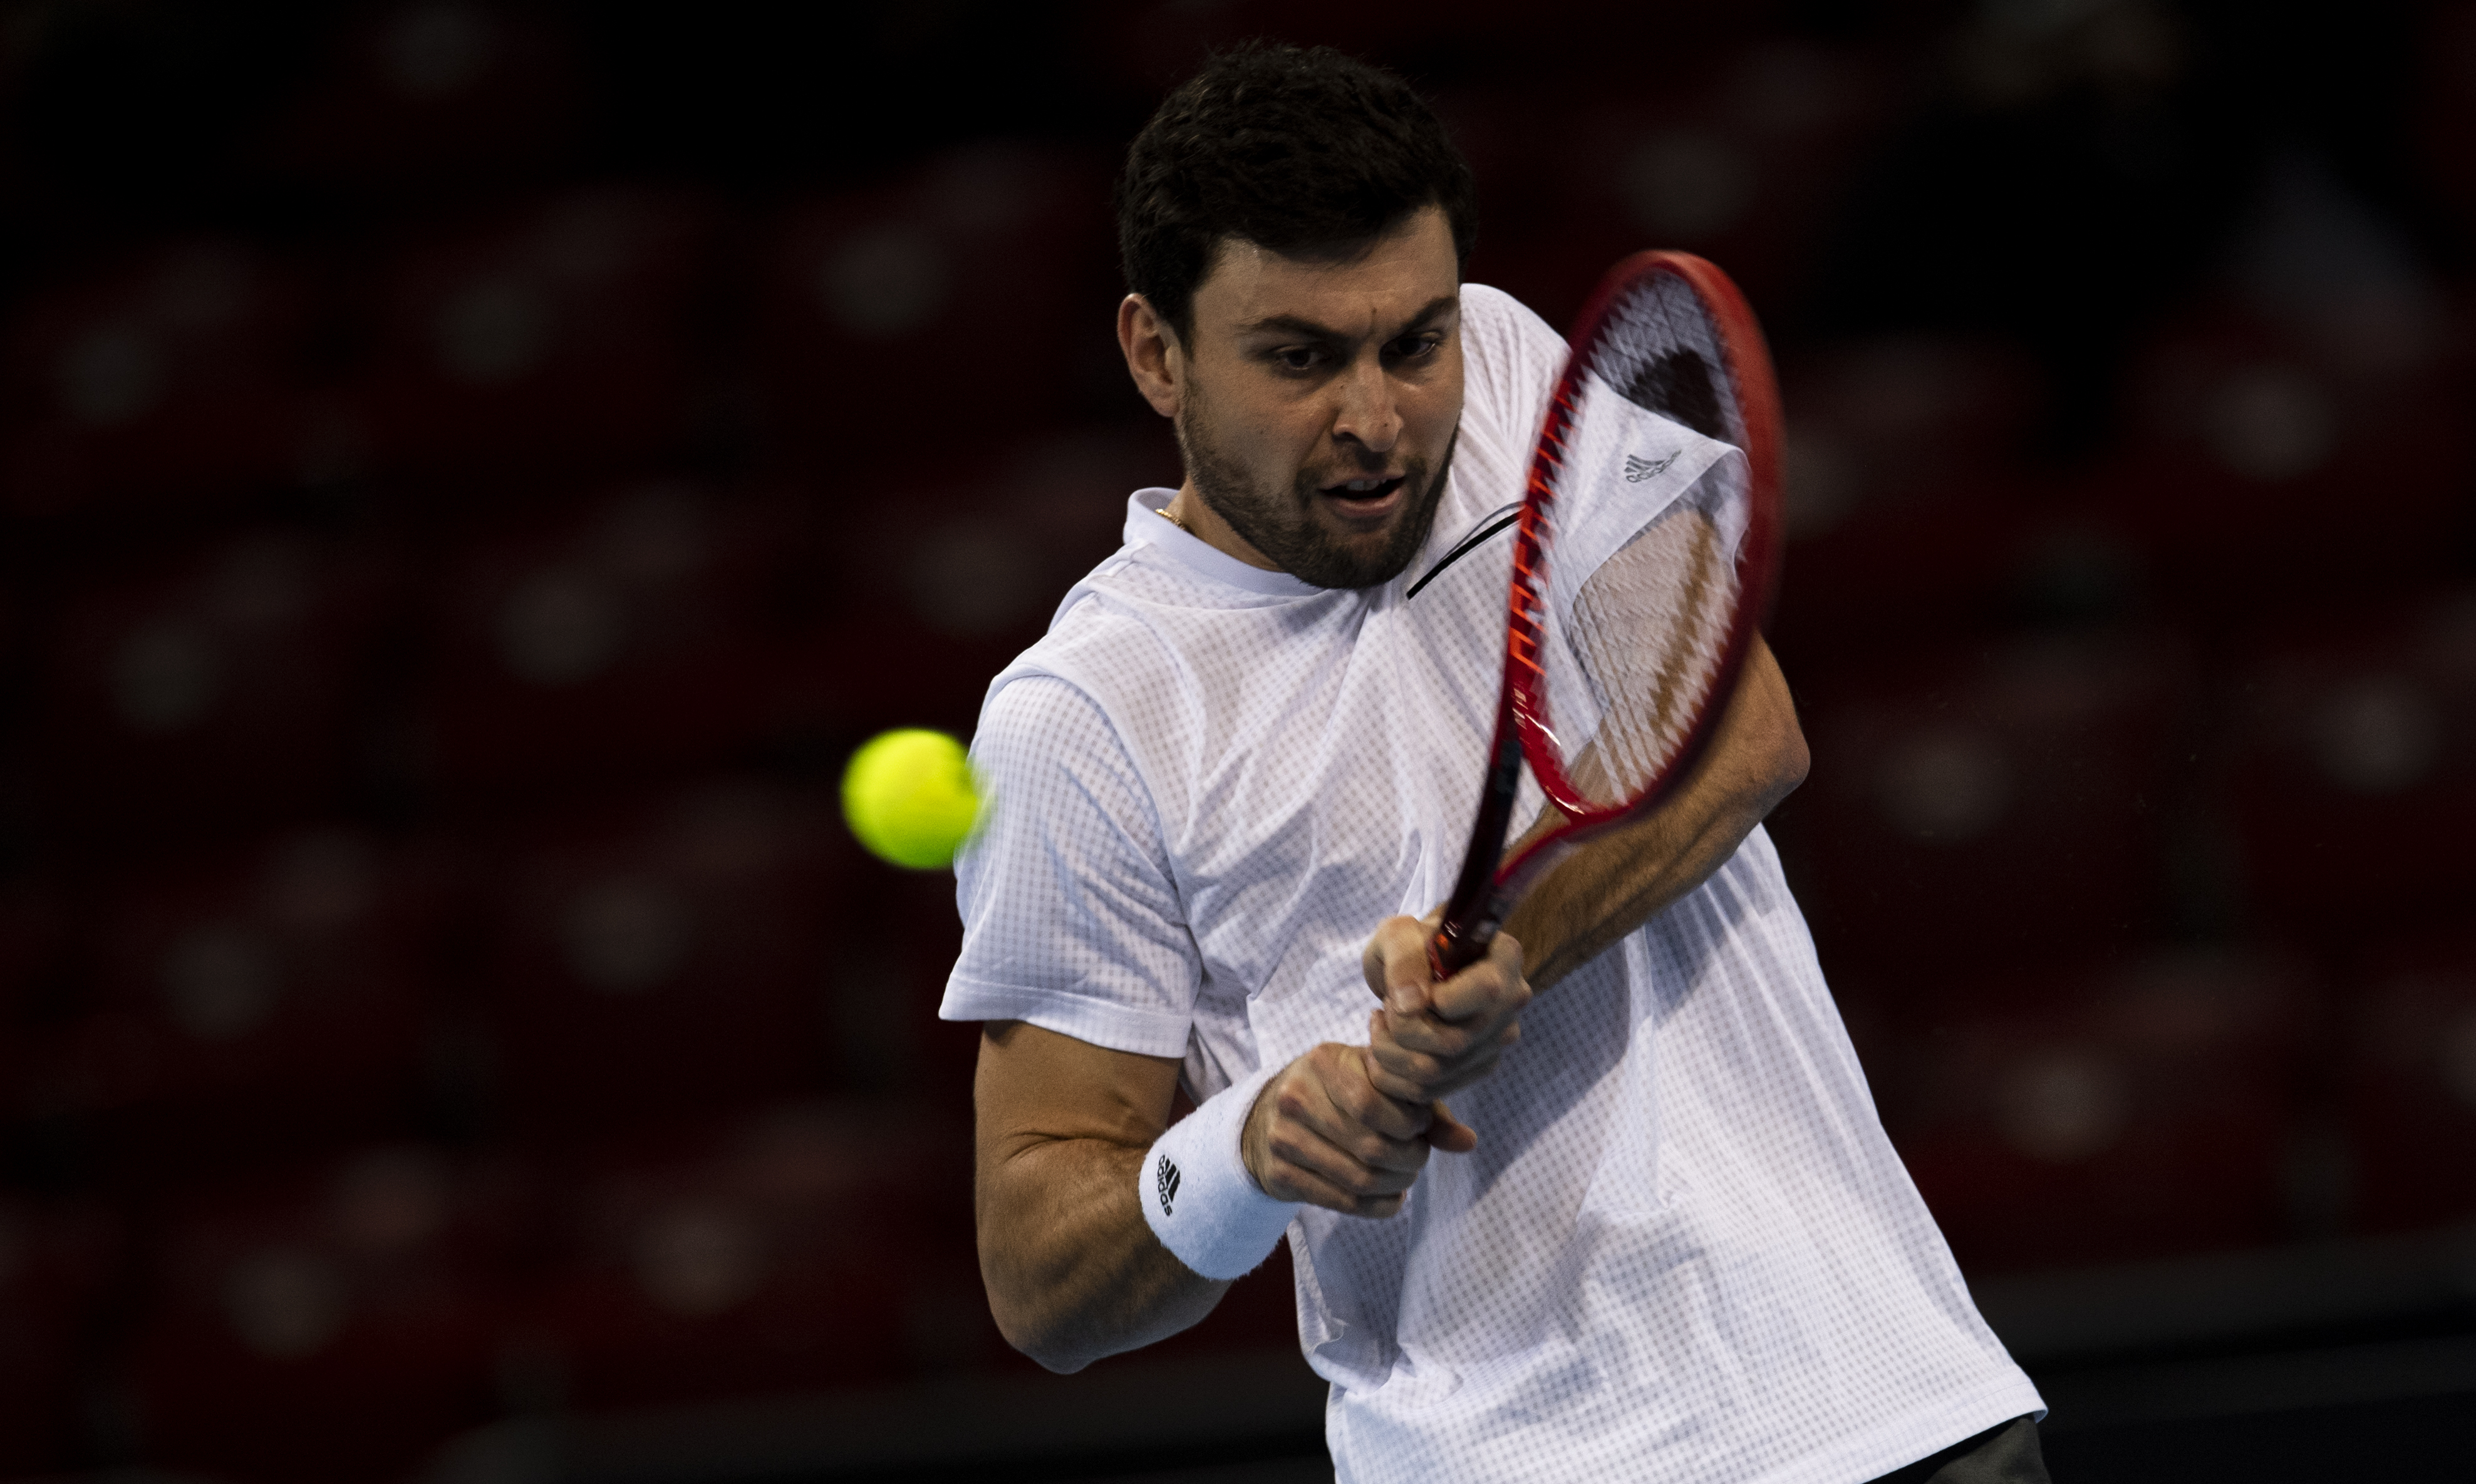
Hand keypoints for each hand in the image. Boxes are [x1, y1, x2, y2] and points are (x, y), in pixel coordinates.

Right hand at [1240, 1043, 1476, 1217]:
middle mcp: (1296, 1098)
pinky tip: (1390, 1195)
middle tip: (1418, 1157)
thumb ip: (1423, 1107)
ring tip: (1406, 1175)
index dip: (1409, 1123)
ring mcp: (1283, 1139)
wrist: (1267, 1118)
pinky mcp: (1280, 1175)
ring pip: (1360, 1178)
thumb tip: (1468, 1142)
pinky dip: (1379, 1205)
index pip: (1373, 1103)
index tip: (1420, 1127)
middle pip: (1371, 1145)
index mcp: (1323, 1062)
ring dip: (1397, 1184)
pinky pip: (1344, 1202)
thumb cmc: (1338, 1094)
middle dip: (1410, 1159)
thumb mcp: (1375, 1082)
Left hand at [1360, 913, 1528, 1104]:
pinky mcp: (1478, 1067)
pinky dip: (1392, 1075)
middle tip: (1384, 1008)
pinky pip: (1428, 1090)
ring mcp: (1498, 1039)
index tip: (1406, 988)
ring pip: (1436, 1072)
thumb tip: (1413, 1005)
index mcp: (1505, 958)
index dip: (1435, 999)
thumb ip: (1404, 959)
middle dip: (1400, 1029)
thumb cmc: (1410, 943)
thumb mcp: (1398, 934)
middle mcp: (1512, 1001)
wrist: (1415, 967)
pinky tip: (1384, 1045)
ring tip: (1381, 1023)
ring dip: (1390, 1052)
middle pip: (1454, 1041)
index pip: (1485, 991)